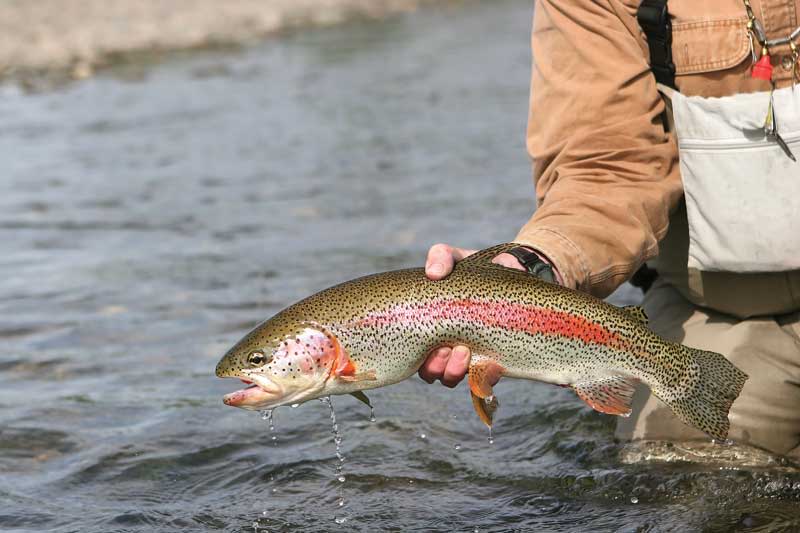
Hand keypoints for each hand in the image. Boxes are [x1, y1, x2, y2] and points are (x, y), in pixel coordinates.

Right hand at [418, 243, 525, 386]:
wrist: (513, 273)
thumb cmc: (475, 270)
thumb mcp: (455, 258)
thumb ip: (441, 257)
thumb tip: (433, 273)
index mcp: (431, 329)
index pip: (416, 357)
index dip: (419, 359)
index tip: (430, 344)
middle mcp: (448, 346)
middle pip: (433, 373)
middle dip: (436, 367)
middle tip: (447, 349)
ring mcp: (471, 354)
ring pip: (454, 378)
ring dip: (455, 372)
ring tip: (464, 351)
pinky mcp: (495, 358)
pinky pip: (486, 379)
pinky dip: (486, 376)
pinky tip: (491, 364)